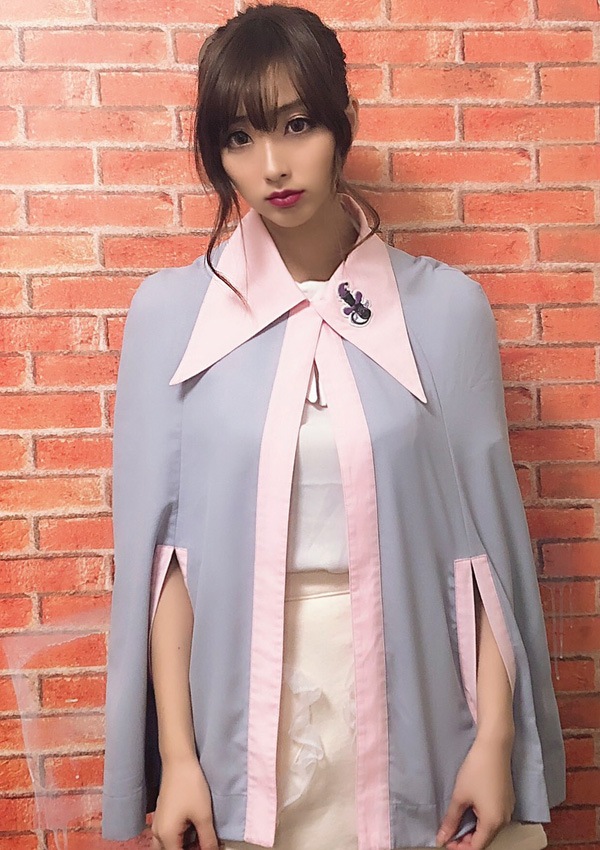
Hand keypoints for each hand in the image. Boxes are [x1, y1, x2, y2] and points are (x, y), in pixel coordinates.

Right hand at [151, 755, 220, 849]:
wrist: (179, 761)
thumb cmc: (190, 786)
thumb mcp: (204, 816)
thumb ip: (208, 840)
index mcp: (166, 837)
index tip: (208, 848)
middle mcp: (158, 833)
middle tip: (203, 844)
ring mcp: (158, 824)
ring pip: (168, 845)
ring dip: (182, 846)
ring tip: (200, 838)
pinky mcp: (162, 815)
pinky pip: (167, 835)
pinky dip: (179, 838)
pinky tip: (194, 829)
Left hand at [435, 734, 515, 849]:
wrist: (494, 747)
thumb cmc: (476, 771)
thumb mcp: (460, 796)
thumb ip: (451, 820)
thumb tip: (442, 839)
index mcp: (493, 823)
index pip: (476, 847)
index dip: (459, 848)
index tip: (445, 842)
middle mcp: (504, 820)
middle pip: (484, 840)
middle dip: (466, 840)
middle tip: (447, 833)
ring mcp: (508, 810)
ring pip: (489, 829)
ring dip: (473, 830)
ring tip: (456, 823)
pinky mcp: (507, 800)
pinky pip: (494, 818)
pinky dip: (481, 820)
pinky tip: (469, 812)